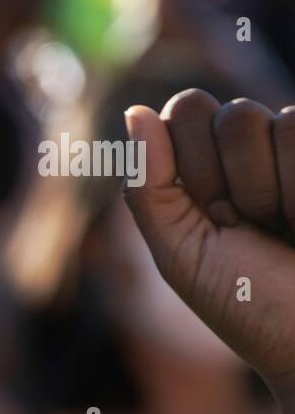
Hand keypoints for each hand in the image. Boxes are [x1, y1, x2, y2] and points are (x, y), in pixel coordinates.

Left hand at [124, 91, 294, 413]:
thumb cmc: (248, 303)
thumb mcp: (180, 252)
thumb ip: (149, 186)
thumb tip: (134, 110)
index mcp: (209, 168)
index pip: (186, 111)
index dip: (192, 163)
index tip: (211, 215)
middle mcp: (260, 150)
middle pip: (228, 114)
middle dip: (231, 180)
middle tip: (249, 227)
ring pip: (271, 120)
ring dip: (270, 191)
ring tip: (286, 229)